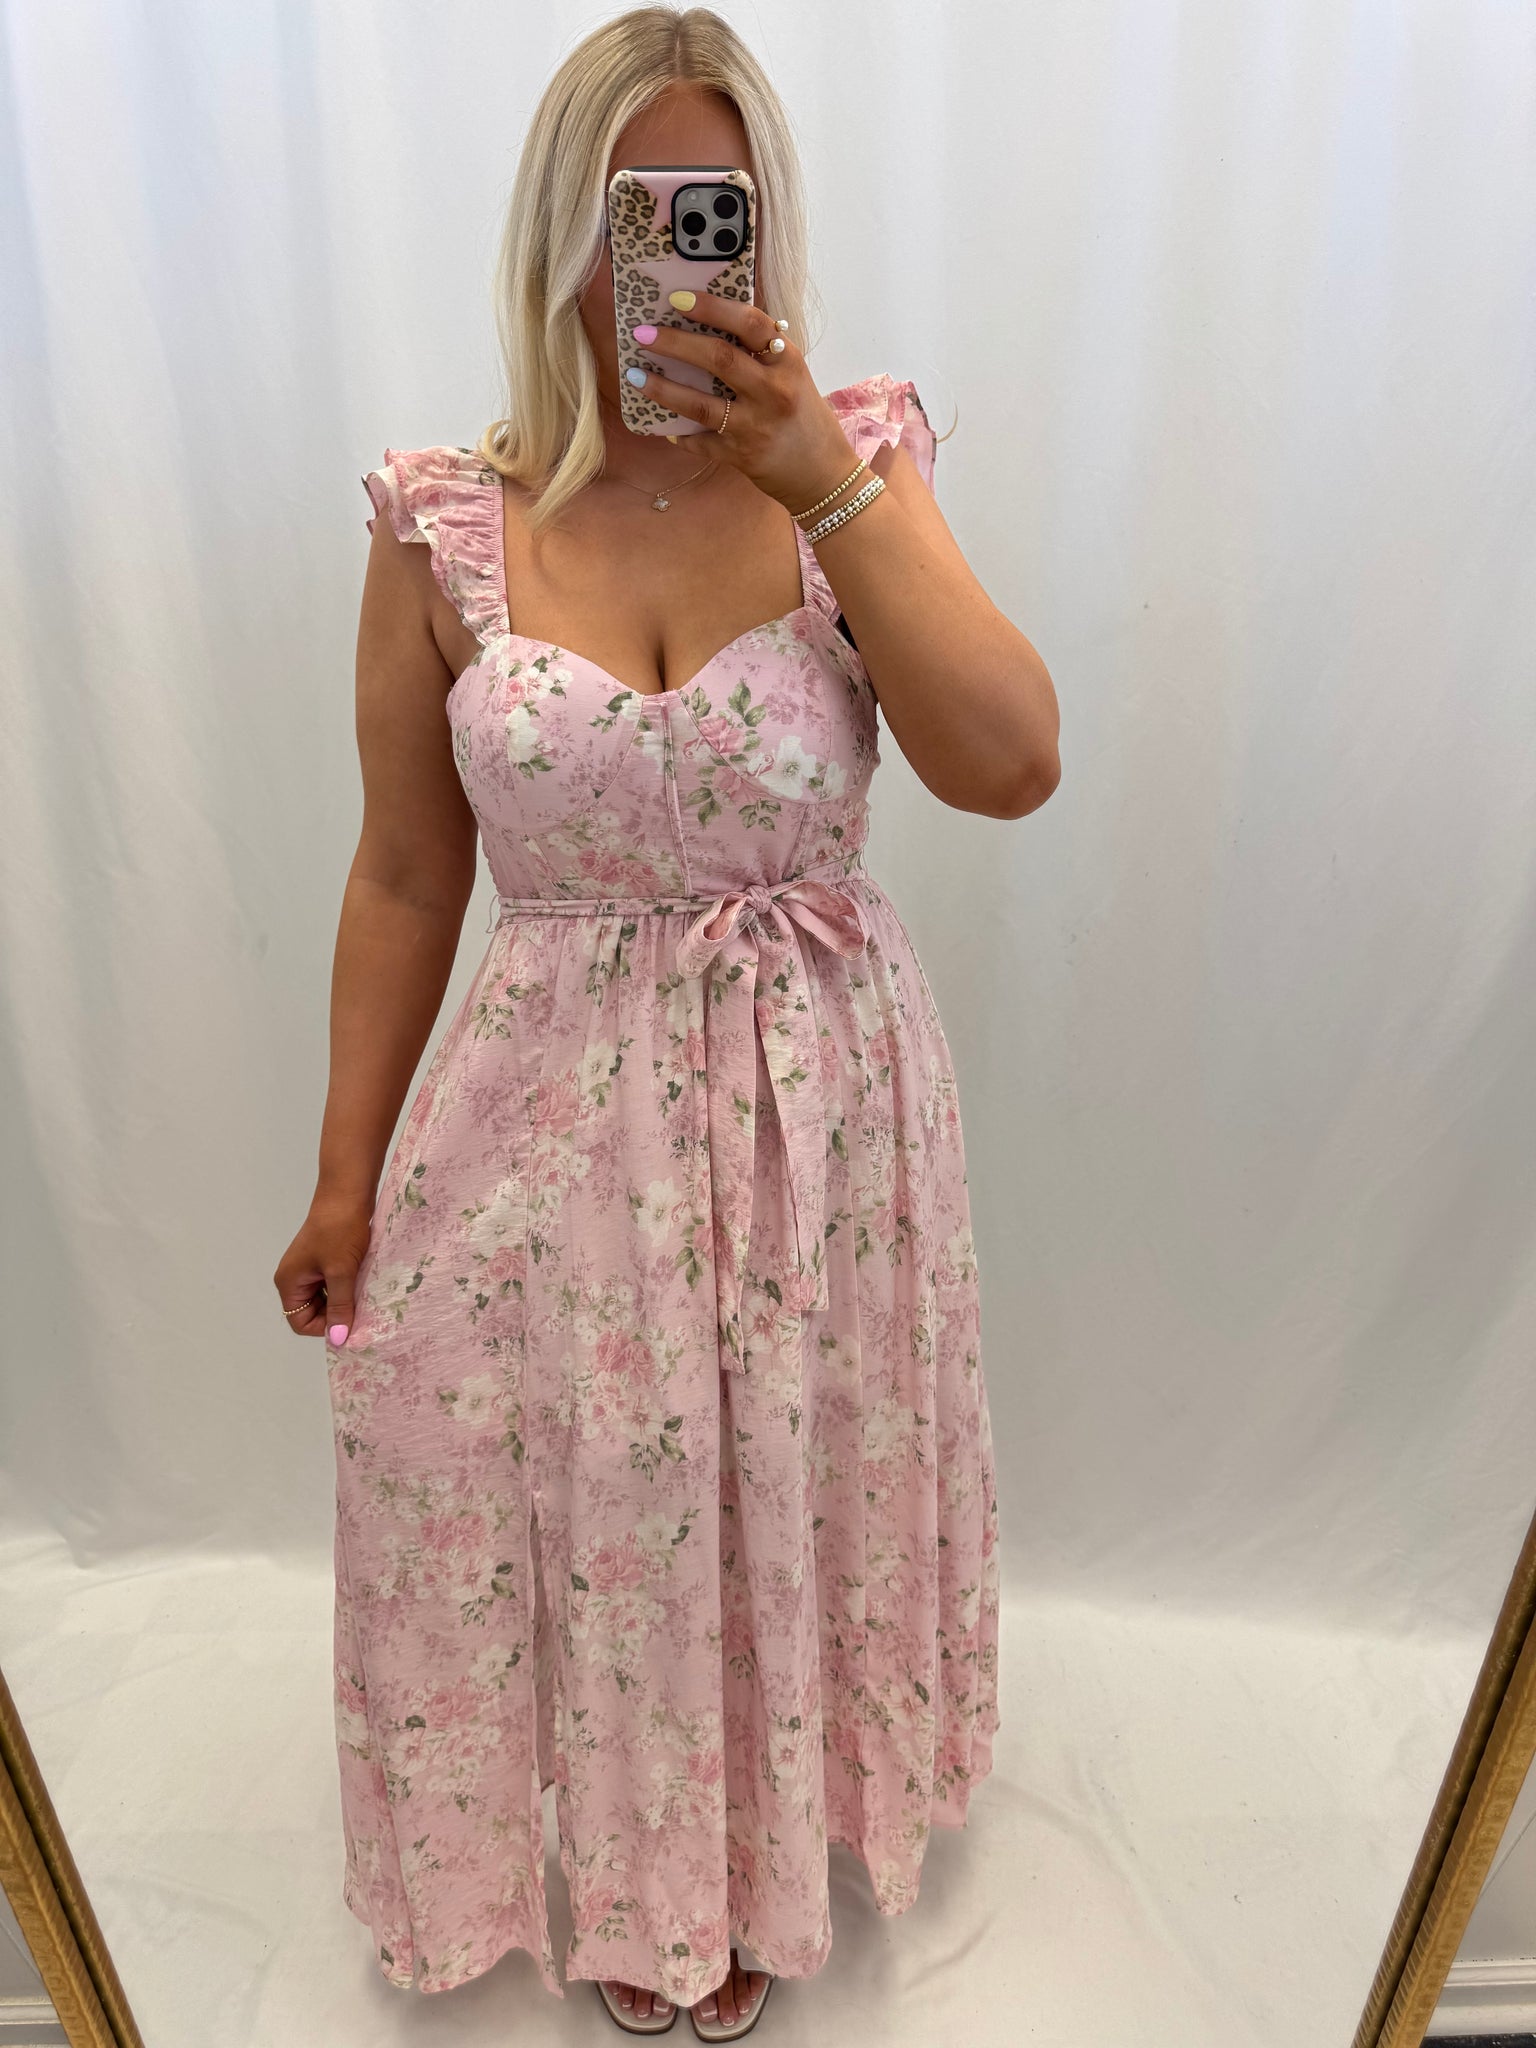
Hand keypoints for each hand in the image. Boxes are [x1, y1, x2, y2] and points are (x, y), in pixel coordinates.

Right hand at [273, 1196, 373, 1345]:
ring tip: (363, 1292)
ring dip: (344, 1299)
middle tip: (361, 1308)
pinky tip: (363, 1281)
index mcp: (289, 1282)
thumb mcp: (341, 1272)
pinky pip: (334, 1284)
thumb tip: (338, 1340)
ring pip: (326, 1298)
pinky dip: (348, 1286)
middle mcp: (295, 1278)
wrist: (348, 1192)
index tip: (349, 1321)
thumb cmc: (339, 1229)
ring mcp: (310, 1268)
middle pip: (313, 1312)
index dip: (324, 1327)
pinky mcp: (325, 1259)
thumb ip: (339, 1307)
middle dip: (336, 1313)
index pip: (300, 1322)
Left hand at [626, 290, 857, 515]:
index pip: (749, 323)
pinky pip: (700, 441)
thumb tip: (710, 323)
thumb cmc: (804, 417)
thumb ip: (761, 352)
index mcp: (787, 362)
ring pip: (700, 404)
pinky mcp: (741, 456)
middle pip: (718, 358)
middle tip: (642, 333)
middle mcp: (773, 391)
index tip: (679, 298)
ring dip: (662, 388)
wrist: (823, 475)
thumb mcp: (792, 376)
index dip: (712, 307)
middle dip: (674, 343)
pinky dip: (677, 432)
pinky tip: (660, 423)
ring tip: (634, 375)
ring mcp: (756, 426)